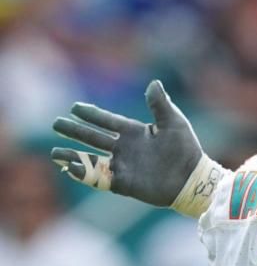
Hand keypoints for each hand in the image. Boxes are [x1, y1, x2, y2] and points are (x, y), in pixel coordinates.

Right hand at [51, 80, 222, 217]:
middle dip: (75, 131)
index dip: (92, 114)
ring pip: (92, 159)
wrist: (192, 179)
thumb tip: (154, 82)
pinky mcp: (124, 183)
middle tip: (56, 124)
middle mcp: (126, 148)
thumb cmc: (186, 149)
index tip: (74, 107)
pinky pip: (99, 178)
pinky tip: (71, 168)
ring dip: (73, 155)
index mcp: (135, 132)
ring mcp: (123, 166)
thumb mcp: (174, 122)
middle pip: (94, 138)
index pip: (108, 121)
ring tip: (55, 152)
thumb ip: (160, 104)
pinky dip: (85, 174)